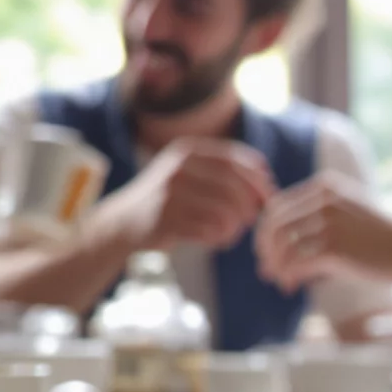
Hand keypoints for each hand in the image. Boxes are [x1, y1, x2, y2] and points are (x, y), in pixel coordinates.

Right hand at [104, 139, 275, 252]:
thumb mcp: (189, 173)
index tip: (268, 197)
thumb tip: (267, 183)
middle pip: (233, 187)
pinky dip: (220, 239)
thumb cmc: (168, 199)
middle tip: (251, 220)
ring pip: (223, 212)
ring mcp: (170, 195)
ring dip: (235, 227)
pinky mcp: (165, 221)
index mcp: (188, 151)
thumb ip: (224, 172)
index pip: (236, 161)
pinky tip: (217, 240)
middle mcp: (178, 168)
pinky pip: (208, 231)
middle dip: (249, 206)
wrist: (122, 222)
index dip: (258, 180)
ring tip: (232, 233)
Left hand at [256, 174, 391, 291]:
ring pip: (282, 246)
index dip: (265, 231)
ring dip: (275, 267)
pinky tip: (290, 287)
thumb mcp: (346, 209)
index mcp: (324, 187)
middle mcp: (325, 200)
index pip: (277, 206)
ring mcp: (331, 223)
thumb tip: (273, 235)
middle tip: (266, 269)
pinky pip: (297, 264)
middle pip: (274, 225)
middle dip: (265, 250)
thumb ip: (315, 213)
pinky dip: (288, 277)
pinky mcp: (336, 249)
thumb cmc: (378, 235)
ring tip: (279, 280)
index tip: (265, 251)